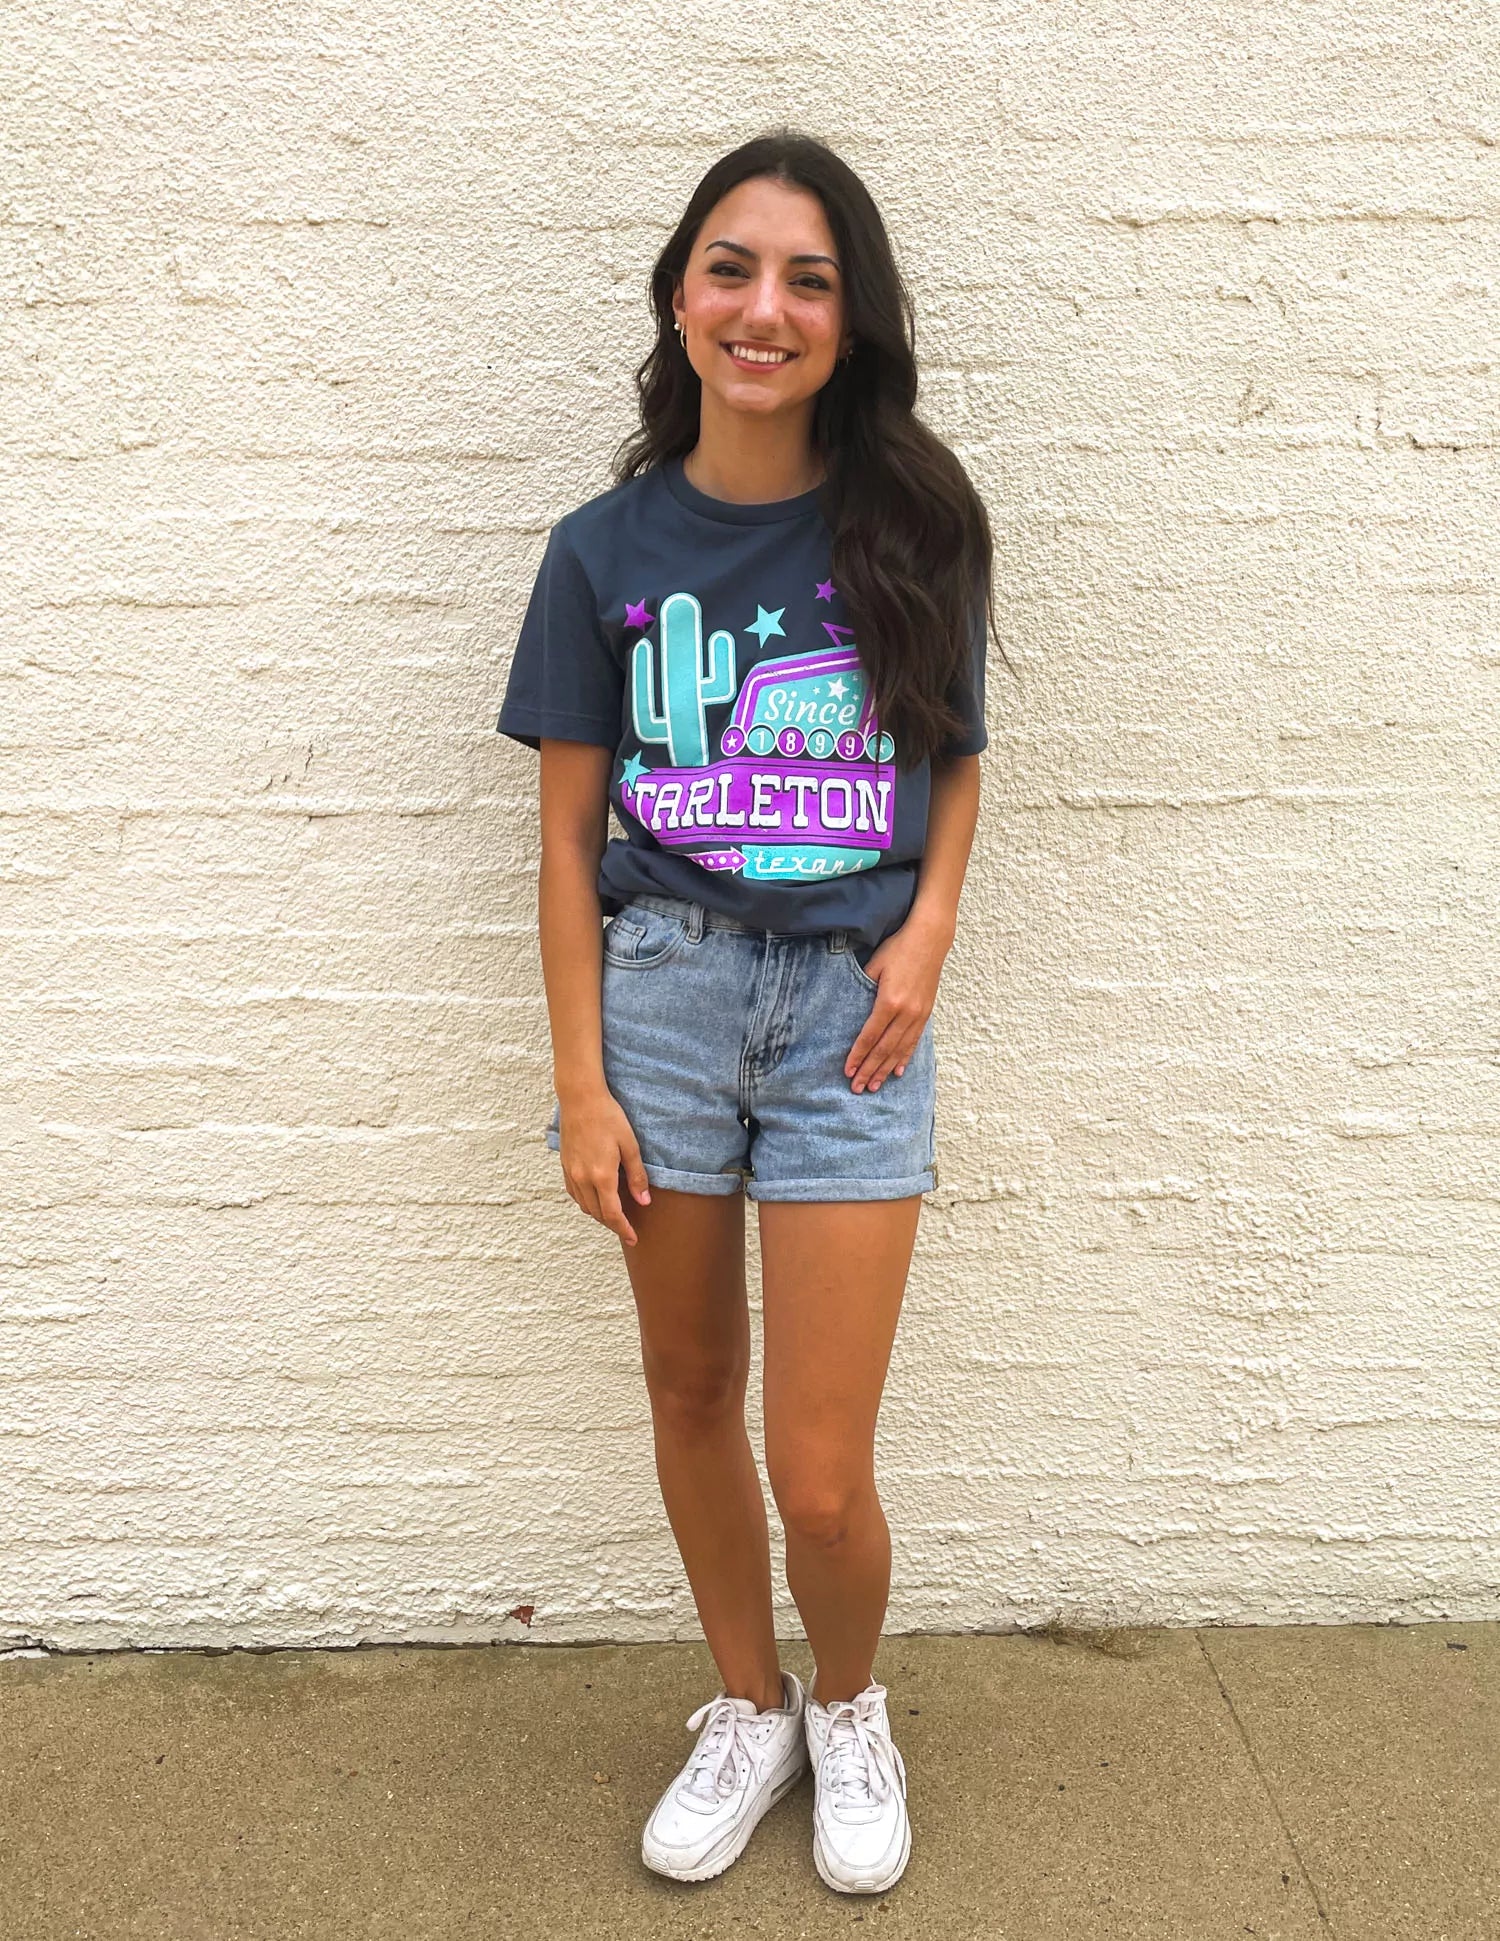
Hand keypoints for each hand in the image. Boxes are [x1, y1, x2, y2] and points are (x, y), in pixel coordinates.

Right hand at [556, 1088, 651, 1244]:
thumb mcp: (630, 1145)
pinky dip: (587, 1203)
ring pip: (584, 1206)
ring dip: (599, 1215)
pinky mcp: (564, 1166)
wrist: (580, 1099)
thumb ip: (637, 1176)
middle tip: (628, 1231)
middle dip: (613, 1225)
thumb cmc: (608, 1117)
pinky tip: (597, 1198)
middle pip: (598, 1214)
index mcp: (601, 1176)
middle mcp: (582, 1179)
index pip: (613, 1214)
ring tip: (615, 1216)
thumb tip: (644, 1201)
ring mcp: (571, 1173)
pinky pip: (575, 1195)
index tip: (633, 1238)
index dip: (624, 1230)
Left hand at [845, 911, 952, 1093]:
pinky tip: (898, 1071)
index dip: (858, 1056)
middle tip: (857, 1089)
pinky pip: (914, 1041)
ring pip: (900, 1049)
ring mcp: (918, 1014)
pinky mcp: (926, 1013)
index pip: (869, 1036)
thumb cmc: (899, 948)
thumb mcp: (874, 965)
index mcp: (889, 1001)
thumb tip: (851, 1007)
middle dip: (869, 1070)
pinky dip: (905, 1057)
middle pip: (884, 1049)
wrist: (930, 939)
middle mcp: (906, 1012)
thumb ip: (862, 988)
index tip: (848, 1071)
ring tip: (874, 1086)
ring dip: (885, 1069)